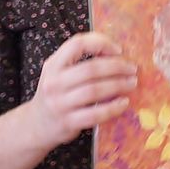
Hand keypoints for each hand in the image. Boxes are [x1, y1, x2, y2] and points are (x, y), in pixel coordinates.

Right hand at [30, 32, 136, 149]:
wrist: (37, 125)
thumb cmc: (56, 94)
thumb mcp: (59, 72)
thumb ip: (79, 61)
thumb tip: (116, 54)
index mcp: (53, 64)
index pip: (77, 44)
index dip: (101, 43)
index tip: (118, 50)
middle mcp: (54, 82)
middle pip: (91, 69)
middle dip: (116, 67)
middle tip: (132, 69)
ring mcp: (60, 103)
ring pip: (94, 90)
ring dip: (118, 85)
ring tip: (132, 83)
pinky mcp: (69, 122)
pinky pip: (95, 114)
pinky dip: (113, 107)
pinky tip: (124, 103)